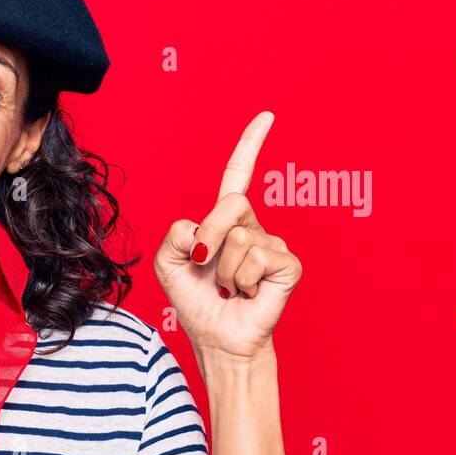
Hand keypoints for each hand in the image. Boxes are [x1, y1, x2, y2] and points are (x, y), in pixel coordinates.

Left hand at [153, 111, 302, 361]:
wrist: (216, 339)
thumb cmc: (196, 303)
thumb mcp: (168, 265)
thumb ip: (173, 237)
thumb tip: (196, 227)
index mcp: (226, 221)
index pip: (239, 176)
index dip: (251, 145)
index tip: (267, 116)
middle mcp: (253, 227)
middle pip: (230, 204)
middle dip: (208, 235)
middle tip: (203, 264)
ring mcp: (273, 245)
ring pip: (239, 238)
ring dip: (222, 270)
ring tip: (227, 288)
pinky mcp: (287, 266)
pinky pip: (257, 257)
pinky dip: (241, 280)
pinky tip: (245, 293)